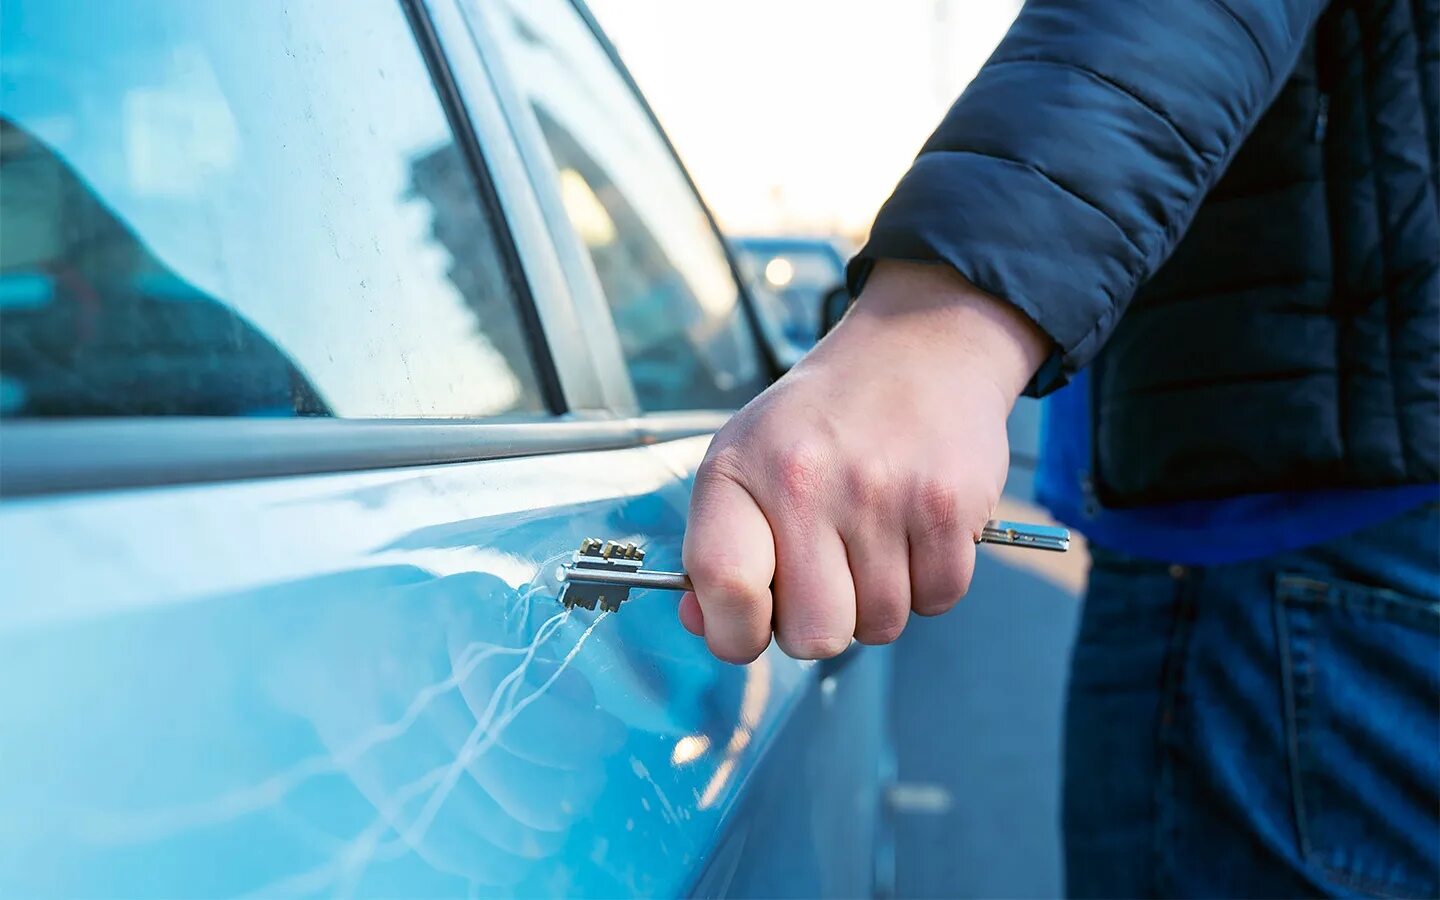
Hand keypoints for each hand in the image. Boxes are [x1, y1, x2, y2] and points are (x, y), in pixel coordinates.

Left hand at [680, 260, 1048, 662]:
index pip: (724, 586)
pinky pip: (938, 600)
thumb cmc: (822, 420)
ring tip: (873, 538)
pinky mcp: (948, 504)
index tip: (752, 622)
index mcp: (738, 470)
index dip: (734, 632)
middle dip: (821, 624)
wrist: (918, 347)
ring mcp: (881, 493)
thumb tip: (703, 624)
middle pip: (813, 635)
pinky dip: (929, 582)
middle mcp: (805, 480)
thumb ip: (717, 546)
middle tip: (827, 577)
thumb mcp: (746, 457)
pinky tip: (914, 530)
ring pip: (881, 625)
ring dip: (878, 601)